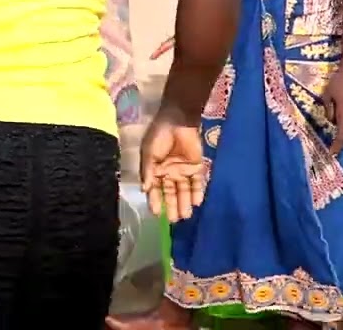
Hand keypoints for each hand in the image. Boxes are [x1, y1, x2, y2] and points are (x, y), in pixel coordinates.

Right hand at [140, 107, 204, 221]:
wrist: (177, 121)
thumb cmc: (159, 136)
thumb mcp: (148, 153)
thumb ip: (147, 171)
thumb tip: (144, 189)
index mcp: (155, 171)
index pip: (155, 190)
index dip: (155, 201)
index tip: (156, 214)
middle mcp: (169, 174)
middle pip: (171, 193)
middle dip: (172, 206)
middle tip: (175, 220)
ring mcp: (183, 172)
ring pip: (184, 190)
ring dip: (185, 202)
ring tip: (186, 215)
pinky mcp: (196, 168)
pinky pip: (197, 183)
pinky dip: (197, 192)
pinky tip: (197, 202)